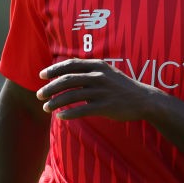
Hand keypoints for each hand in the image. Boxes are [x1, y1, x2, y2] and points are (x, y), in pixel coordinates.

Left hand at [36, 58, 161, 120]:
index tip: (41, 76)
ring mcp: (102, 91)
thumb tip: (67, 73)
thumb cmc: (121, 87)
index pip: (70, 64)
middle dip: (50, 87)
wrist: (144, 100)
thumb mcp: (107, 72)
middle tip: (39, 94)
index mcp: (98, 65)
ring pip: (71, 96)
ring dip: (55, 102)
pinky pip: (82, 110)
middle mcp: (99, 76)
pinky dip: (69, 114)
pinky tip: (61, 117)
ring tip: (46, 108)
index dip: (54, 69)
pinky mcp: (105, 106)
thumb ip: (89, 71)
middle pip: (67, 80)